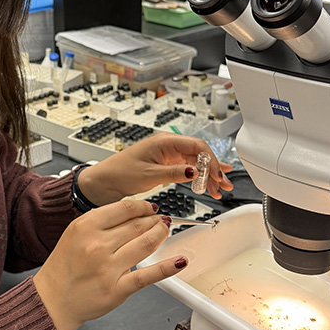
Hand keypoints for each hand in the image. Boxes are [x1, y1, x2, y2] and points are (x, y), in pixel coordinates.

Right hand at [34, 198, 186, 329]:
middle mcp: (97, 245)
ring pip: (146, 244)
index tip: (150, 208)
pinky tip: (180, 261)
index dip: (143, 207)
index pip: (125, 209)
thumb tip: (132, 213)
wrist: (52, 299)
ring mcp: (108, 268)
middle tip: (161, 220)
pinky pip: (148, 275)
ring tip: (164, 231)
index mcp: (86, 226)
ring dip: (161, 234)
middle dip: (154, 220)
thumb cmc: (63, 267)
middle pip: (138, 225)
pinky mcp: (118, 289)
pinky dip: (168, 267)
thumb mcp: (75, 233)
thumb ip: (101, 222)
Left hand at [76, 132, 233, 204]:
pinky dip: (199, 177)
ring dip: (208, 176)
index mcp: (165, 141)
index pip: (197, 147)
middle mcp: (169, 145)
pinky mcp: (167, 164)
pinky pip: (188, 169)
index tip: (217, 176)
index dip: (211, 161)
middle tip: (223, 185)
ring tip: (220, 188)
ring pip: (196, 163)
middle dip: (214, 169)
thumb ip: (174, 172)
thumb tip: (194, 171)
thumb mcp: (149, 174)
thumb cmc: (121, 172)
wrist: (106, 180)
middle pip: (200, 155)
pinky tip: (211, 181)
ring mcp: (169, 155)